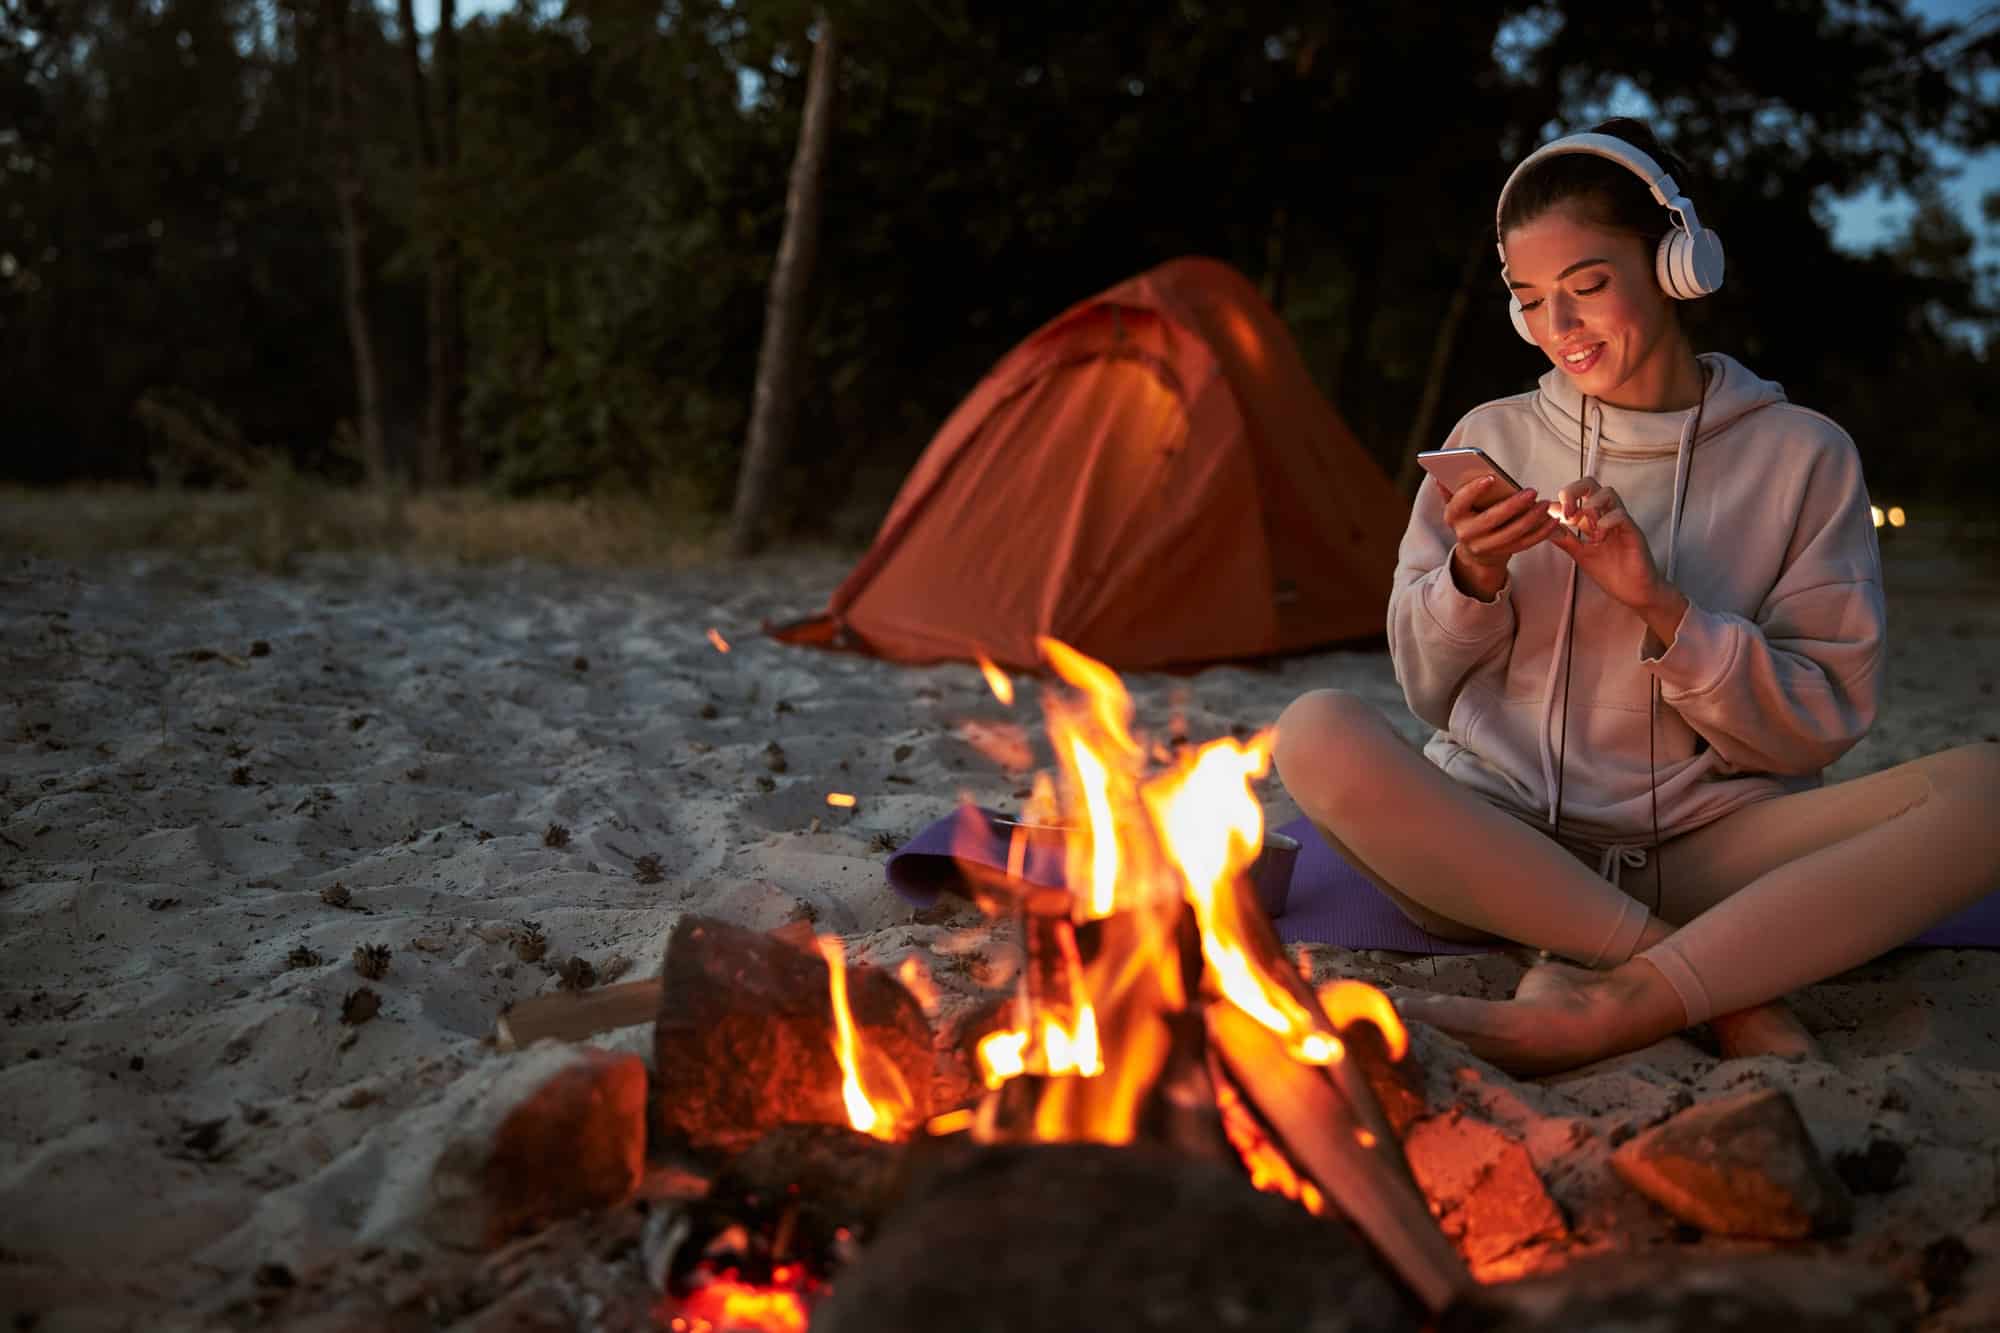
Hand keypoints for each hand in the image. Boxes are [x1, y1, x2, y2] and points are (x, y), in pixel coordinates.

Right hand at [1437, 476, 1560, 600]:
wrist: (1475, 551)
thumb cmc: (1470, 517)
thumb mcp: (1458, 505)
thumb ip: (1452, 489)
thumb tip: (1439, 475)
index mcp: (1454, 517)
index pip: (1460, 502)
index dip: (1473, 491)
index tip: (1491, 477)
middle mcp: (1466, 534)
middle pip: (1491, 520)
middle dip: (1513, 506)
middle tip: (1532, 491)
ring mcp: (1485, 546)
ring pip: (1511, 534)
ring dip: (1531, 519)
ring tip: (1545, 504)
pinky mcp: (1504, 554)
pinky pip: (1525, 543)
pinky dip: (1541, 532)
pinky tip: (1552, 520)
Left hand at [1548, 478, 1688, 642]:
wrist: (1633, 591)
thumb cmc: (1612, 572)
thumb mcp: (1580, 554)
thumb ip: (1565, 539)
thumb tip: (1544, 524)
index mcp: (1593, 518)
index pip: (1575, 494)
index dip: (1558, 501)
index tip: (1548, 518)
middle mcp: (1607, 515)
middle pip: (1590, 483)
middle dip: (1572, 491)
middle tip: (1566, 514)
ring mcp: (1621, 521)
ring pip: (1607, 492)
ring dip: (1591, 507)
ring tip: (1588, 530)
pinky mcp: (1633, 531)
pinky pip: (1620, 515)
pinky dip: (1605, 522)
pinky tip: (1600, 538)